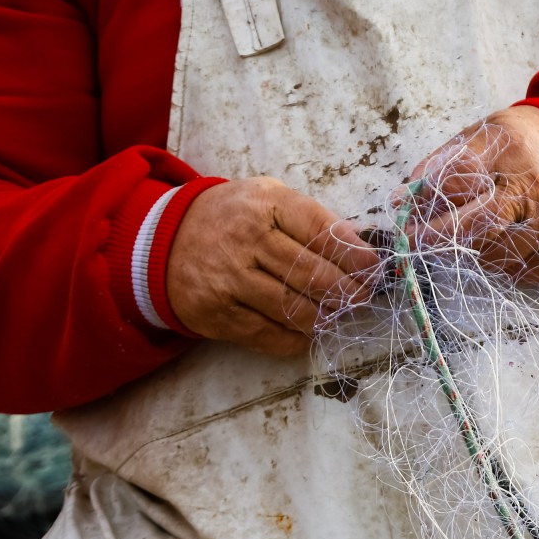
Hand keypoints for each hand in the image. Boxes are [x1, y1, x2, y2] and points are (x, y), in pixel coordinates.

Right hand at [166, 177, 378, 354]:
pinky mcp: (217, 314)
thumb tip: (360, 247)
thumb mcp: (266, 200)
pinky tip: (310, 332)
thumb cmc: (231, 219)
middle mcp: (246, 240)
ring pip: (293, 308)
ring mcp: (229, 280)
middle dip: (346, 290)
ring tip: (340, 315)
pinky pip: (268, 335)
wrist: (163, 242)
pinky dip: (296, 338)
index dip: (353, 254)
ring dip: (325, 316)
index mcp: (264, 204)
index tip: (374, 268)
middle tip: (363, 298)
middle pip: (311, 274)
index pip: (320, 231)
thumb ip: (309, 219)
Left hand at [407, 105, 538, 280]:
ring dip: (470, 252)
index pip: (456, 180)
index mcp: (511, 148)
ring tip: (470, 236)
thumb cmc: (528, 144)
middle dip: (435, 239)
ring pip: (492, 257)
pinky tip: (504, 243)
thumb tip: (406, 198)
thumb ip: (447, 161)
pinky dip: (500, 264)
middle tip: (414, 244)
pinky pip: (519, 273)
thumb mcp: (488, 134)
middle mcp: (536, 188)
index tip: (403, 214)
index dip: (424, 200)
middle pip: (473, 227)